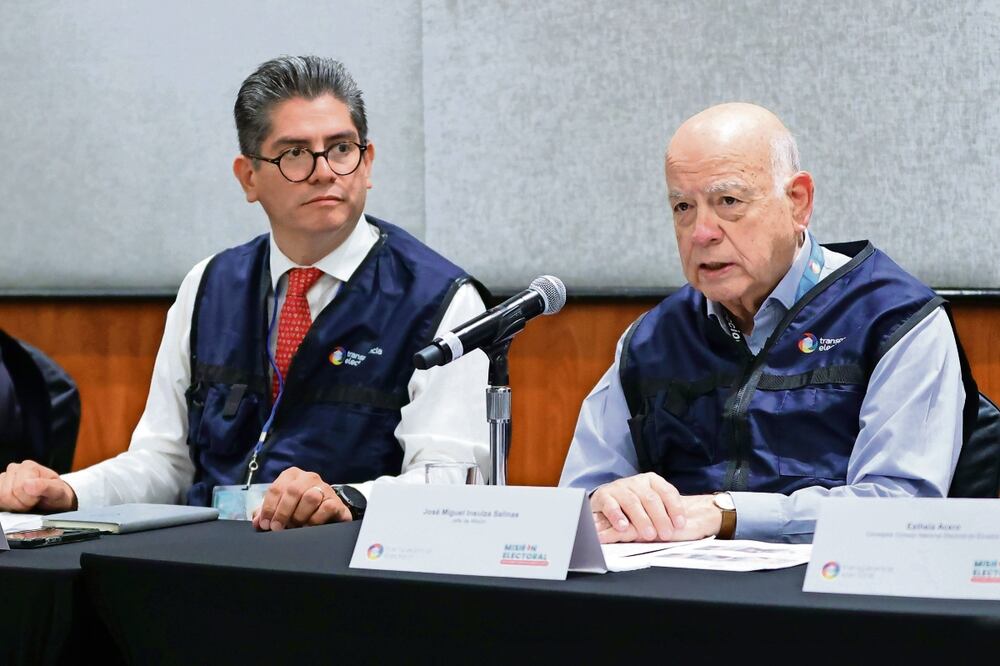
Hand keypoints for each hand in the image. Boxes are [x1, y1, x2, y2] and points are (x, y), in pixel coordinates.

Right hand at [0, 460, 76, 512]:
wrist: (54, 497)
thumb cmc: (55, 492)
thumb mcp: (57, 491)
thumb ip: (45, 486)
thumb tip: (28, 484)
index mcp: (28, 466)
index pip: (19, 487)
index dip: (29, 499)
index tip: (38, 499)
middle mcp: (15, 469)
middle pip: (7, 493)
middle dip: (21, 503)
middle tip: (33, 502)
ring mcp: (5, 477)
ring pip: (0, 497)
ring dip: (14, 505)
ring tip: (27, 502)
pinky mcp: (0, 486)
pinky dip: (7, 505)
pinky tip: (18, 503)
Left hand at [251, 467, 350, 530]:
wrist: (325, 512)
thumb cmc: (297, 508)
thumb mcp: (279, 508)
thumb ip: (266, 513)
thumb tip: (258, 522)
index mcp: (292, 475)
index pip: (276, 488)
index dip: (269, 508)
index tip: (266, 524)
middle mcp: (309, 478)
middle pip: (293, 491)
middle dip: (283, 512)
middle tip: (278, 528)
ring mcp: (325, 488)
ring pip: (311, 497)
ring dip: (300, 516)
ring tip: (295, 527)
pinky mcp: (337, 501)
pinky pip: (327, 507)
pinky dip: (315, 520)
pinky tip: (309, 527)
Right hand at [592, 492, 723, 543]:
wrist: (606, 498)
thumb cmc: (635, 504)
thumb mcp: (653, 503)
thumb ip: (665, 510)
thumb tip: (685, 527)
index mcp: (652, 481)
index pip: (667, 492)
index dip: (675, 508)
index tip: (681, 525)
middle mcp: (637, 482)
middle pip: (651, 498)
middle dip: (660, 518)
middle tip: (666, 534)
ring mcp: (620, 488)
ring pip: (632, 502)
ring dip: (641, 519)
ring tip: (649, 534)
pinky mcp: (604, 496)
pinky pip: (611, 505)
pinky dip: (617, 516)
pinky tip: (623, 527)